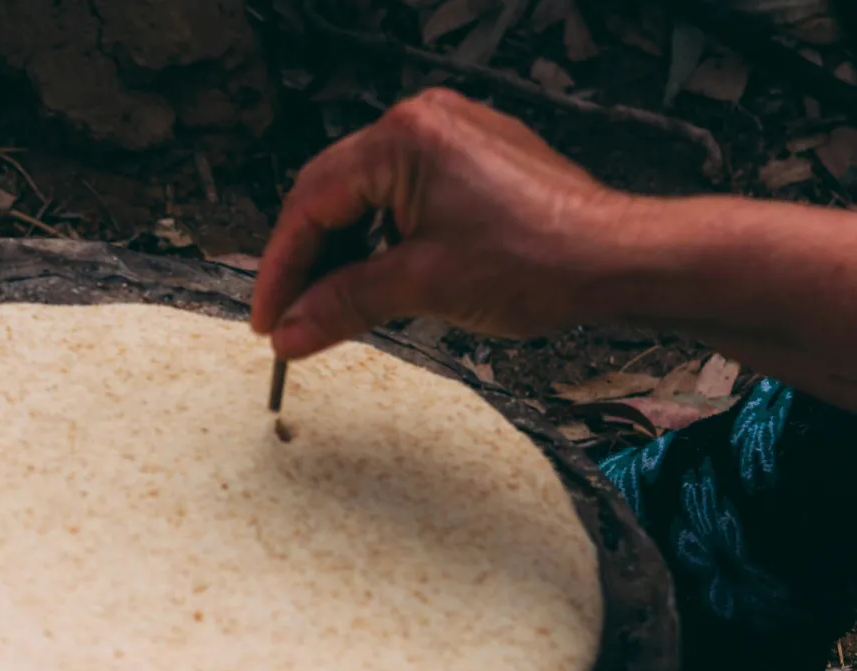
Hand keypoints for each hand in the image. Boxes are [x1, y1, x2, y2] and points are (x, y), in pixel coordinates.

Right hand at [252, 87, 631, 359]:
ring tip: (329, 308)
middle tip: (289, 320)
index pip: (312, 203)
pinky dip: (379, 241)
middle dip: (307, 262)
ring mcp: (448, 138)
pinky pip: (400, 197)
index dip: (281, 269)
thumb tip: (290, 332)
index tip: (266, 319)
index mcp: (403, 137)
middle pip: (331, 195)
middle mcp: (422, 122)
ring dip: (342, 253)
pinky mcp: (469, 160)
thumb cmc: (540, 259)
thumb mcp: (422, 286)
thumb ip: (343, 305)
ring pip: (364, 198)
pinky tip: (372, 280)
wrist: (619, 260)